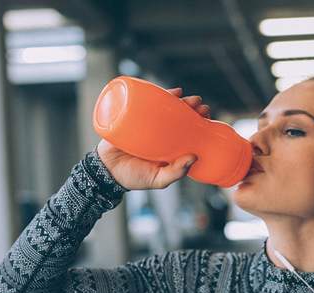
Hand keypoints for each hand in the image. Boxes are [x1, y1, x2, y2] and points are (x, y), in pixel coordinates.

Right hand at [96, 87, 210, 189]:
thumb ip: (176, 172)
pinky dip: (160, 94)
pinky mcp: (133, 117)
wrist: (107, 172)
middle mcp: (161, 133)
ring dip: (180, 100)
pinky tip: (173, 92)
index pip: (189, 131)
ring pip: (166, 108)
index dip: (199, 122)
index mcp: (171, 146)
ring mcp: (148, 124)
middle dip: (193, 108)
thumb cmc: (134, 177)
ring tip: (189, 98)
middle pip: (180, 116)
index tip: (207, 116)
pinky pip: (147, 103)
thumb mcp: (158, 179)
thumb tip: (194, 157)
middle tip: (200, 105)